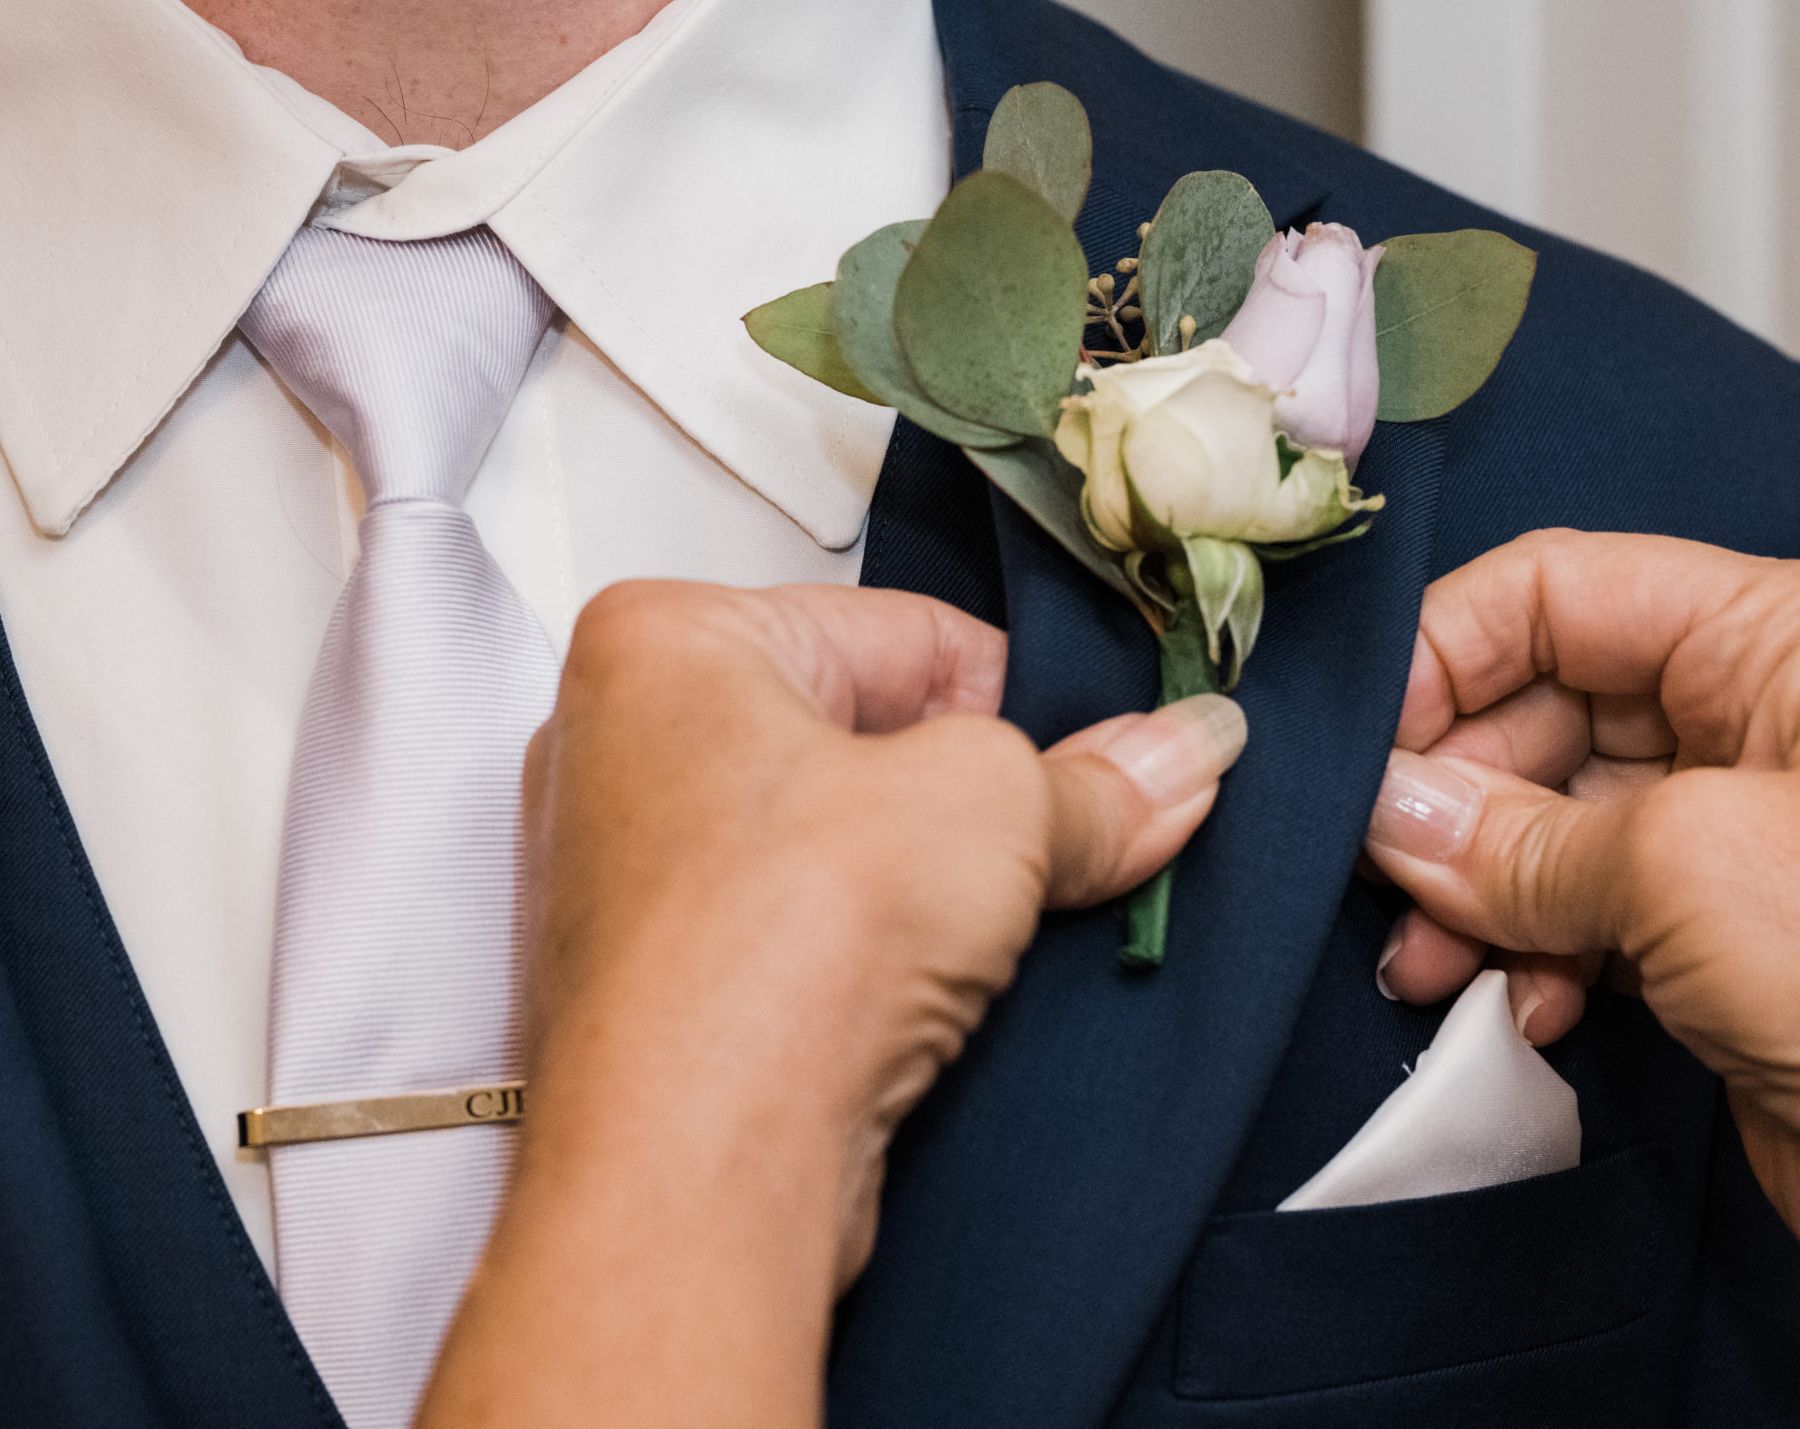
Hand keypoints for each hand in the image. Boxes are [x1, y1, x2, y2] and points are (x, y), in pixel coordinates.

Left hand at [422, 582, 1245, 1428]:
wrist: (699, 1167)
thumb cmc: (776, 946)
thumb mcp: (994, 805)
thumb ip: (1099, 780)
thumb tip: (1178, 757)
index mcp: (664, 640)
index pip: (901, 631)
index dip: (1020, 699)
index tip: (1102, 756)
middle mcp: (621, 751)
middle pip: (871, 743)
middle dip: (978, 803)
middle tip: (1066, 845)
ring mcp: (635, 885)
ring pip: (844, 855)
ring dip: (936, 895)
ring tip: (996, 935)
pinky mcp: (668, 1002)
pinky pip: (812, 950)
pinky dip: (883, 971)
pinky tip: (941, 1003)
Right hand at [1363, 530, 1799, 1428]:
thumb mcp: (1676, 867)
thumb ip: (1507, 837)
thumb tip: (1385, 813)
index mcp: (1784, 633)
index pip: (1563, 589)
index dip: (1447, 654)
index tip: (1365, 744)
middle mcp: (1763, 710)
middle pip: (1542, 703)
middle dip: (1454, 795)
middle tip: (1380, 866)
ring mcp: (1738, 824)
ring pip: (1547, 816)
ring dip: (1473, 888)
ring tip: (1427, 960)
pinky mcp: (1717, 928)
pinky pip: (1574, 903)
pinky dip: (1525, 946)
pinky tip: (1514, 1003)